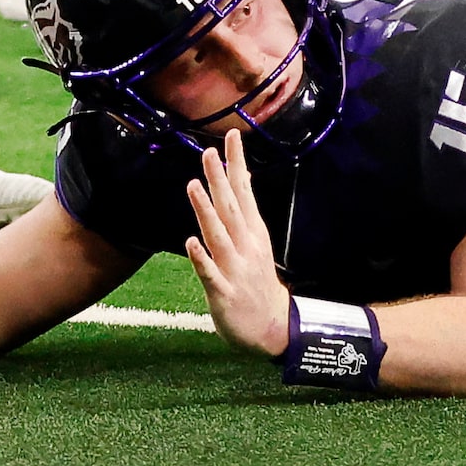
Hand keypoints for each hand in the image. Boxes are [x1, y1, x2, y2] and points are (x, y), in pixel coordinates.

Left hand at [183, 129, 289, 356]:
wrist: (274, 328)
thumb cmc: (259, 282)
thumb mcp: (257, 242)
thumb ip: (244, 213)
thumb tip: (240, 179)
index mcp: (253, 232)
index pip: (244, 191)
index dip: (237, 164)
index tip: (232, 136)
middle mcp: (245, 246)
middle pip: (230, 208)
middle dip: (218, 179)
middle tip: (207, 152)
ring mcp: (235, 269)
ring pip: (218, 235)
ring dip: (205, 210)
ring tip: (193, 186)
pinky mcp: (224, 292)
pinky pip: (210, 273)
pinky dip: (201, 258)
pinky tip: (191, 243)